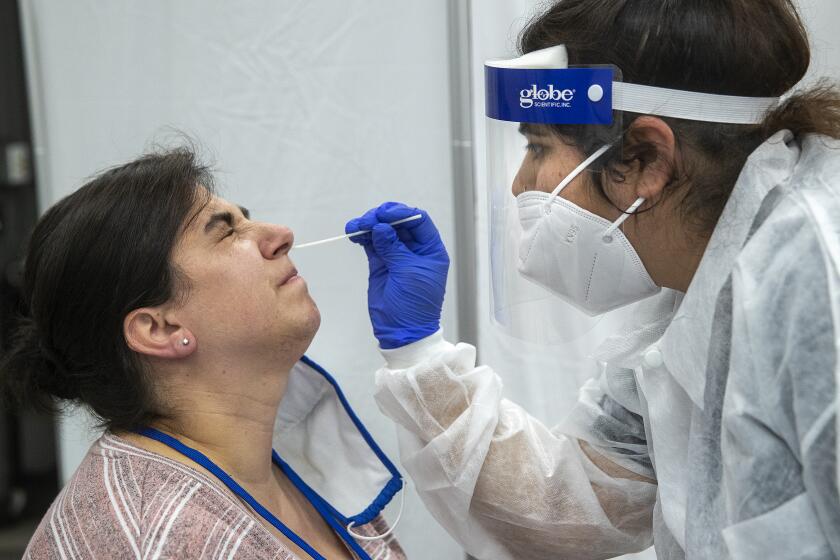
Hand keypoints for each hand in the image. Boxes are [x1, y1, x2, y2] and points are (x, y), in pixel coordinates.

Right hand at [345, 202, 449, 348]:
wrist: (401, 332)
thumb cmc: (414, 305)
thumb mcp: (407, 273)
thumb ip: (394, 248)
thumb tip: (381, 227)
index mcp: (430, 251)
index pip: (419, 222)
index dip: (402, 213)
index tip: (384, 214)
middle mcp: (415, 250)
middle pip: (398, 223)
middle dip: (382, 218)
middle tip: (367, 220)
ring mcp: (397, 256)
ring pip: (383, 231)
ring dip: (369, 225)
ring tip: (355, 227)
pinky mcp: (381, 264)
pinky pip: (372, 244)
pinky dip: (363, 237)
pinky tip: (354, 234)